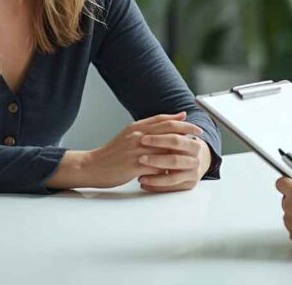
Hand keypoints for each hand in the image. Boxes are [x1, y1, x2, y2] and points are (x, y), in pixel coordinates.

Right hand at [48, 112, 202, 188]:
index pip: (162, 120)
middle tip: (199, 134)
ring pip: (165, 149)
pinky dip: (168, 169)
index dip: (179, 121)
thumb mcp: (128, 135)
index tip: (192, 123)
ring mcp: (136, 151)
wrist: (92, 166)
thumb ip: (147, 128)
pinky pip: (156, 167)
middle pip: (167, 130)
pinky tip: (177, 171)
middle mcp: (138, 136)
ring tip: (193, 153)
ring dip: (180, 151)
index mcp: (136, 128)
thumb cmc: (112, 153)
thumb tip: (166, 122)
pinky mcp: (134, 167)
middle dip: (186, 131)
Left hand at [136, 131, 211, 192]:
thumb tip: (182, 114)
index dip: (159, 140)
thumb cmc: (183, 147)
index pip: (176, 140)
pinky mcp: (188, 185)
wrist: (197, 161)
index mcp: (194, 144)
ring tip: (139, 176)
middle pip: (174, 160)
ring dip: (154, 177)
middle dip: (155, 160)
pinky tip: (144, 183)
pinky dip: (156, 187)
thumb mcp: (181, 135)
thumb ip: (177, 126)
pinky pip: (171, 188)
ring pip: (172, 178)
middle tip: (140, 159)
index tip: (142, 139)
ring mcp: (192, 174)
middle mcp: (195, 160)